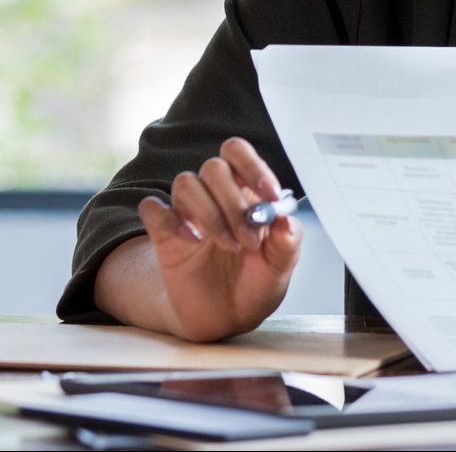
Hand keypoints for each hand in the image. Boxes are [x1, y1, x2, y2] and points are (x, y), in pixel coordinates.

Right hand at [134, 136, 301, 341]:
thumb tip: (286, 217)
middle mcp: (216, 195)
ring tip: (229, 245)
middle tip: (249, 239)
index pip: (239, 153)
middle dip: (234, 202)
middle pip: (214, 167)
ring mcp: (188, 214)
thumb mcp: (282, 264)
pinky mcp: (164, 236)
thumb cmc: (258, 281)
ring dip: (209, 213)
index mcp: (247, 190)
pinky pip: (152, 209)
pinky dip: (170, 219)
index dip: (253, 166)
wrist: (229, 318)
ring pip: (186, 183)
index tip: (269, 196)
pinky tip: (193, 240)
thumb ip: (288, 239)